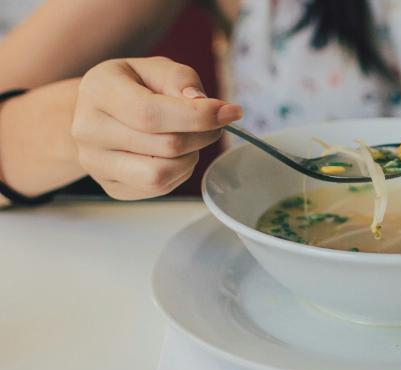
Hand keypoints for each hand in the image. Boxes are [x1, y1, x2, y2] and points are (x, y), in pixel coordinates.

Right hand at [71, 57, 242, 199]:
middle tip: (214, 124)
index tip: (229, 112)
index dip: (197, 116)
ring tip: (190, 139)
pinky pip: (158, 189)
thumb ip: (180, 80)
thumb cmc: (133, 86)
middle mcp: (89, 130)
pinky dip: (179, 172)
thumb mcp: (155, 68)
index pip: (151, 113)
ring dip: (190, 157)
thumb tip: (202, 104)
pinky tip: (175, 155)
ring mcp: (96, 163)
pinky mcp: (111, 187)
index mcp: (98, 91)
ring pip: (162, 174)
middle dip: (203, 135)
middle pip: (165, 146)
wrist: (98, 113)